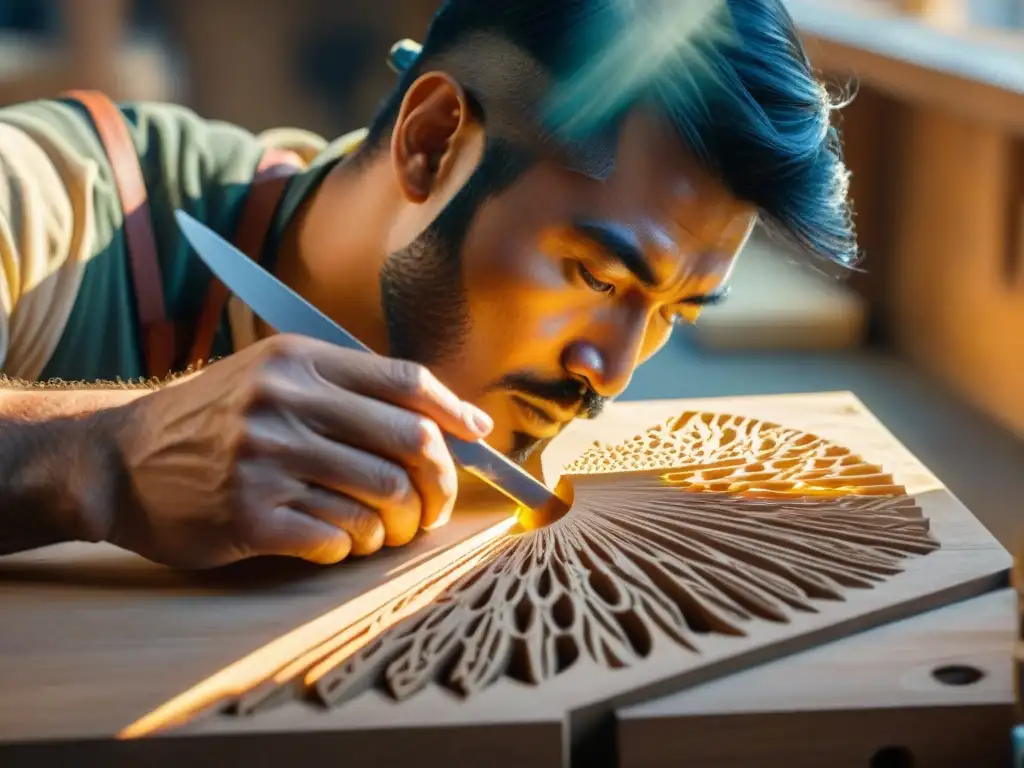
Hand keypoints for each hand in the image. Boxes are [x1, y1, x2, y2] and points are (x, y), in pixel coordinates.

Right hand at [100, 334, 492, 568]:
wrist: (119, 460)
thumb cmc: (212, 419)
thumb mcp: (271, 376)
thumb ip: (346, 388)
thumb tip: (441, 419)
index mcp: (300, 360)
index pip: (405, 381)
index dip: (455, 410)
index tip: (479, 435)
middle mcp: (287, 403)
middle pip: (410, 441)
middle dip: (441, 479)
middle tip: (438, 502)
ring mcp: (268, 458)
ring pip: (383, 496)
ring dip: (399, 522)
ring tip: (388, 528)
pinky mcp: (251, 515)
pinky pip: (340, 537)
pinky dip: (354, 545)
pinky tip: (340, 541)